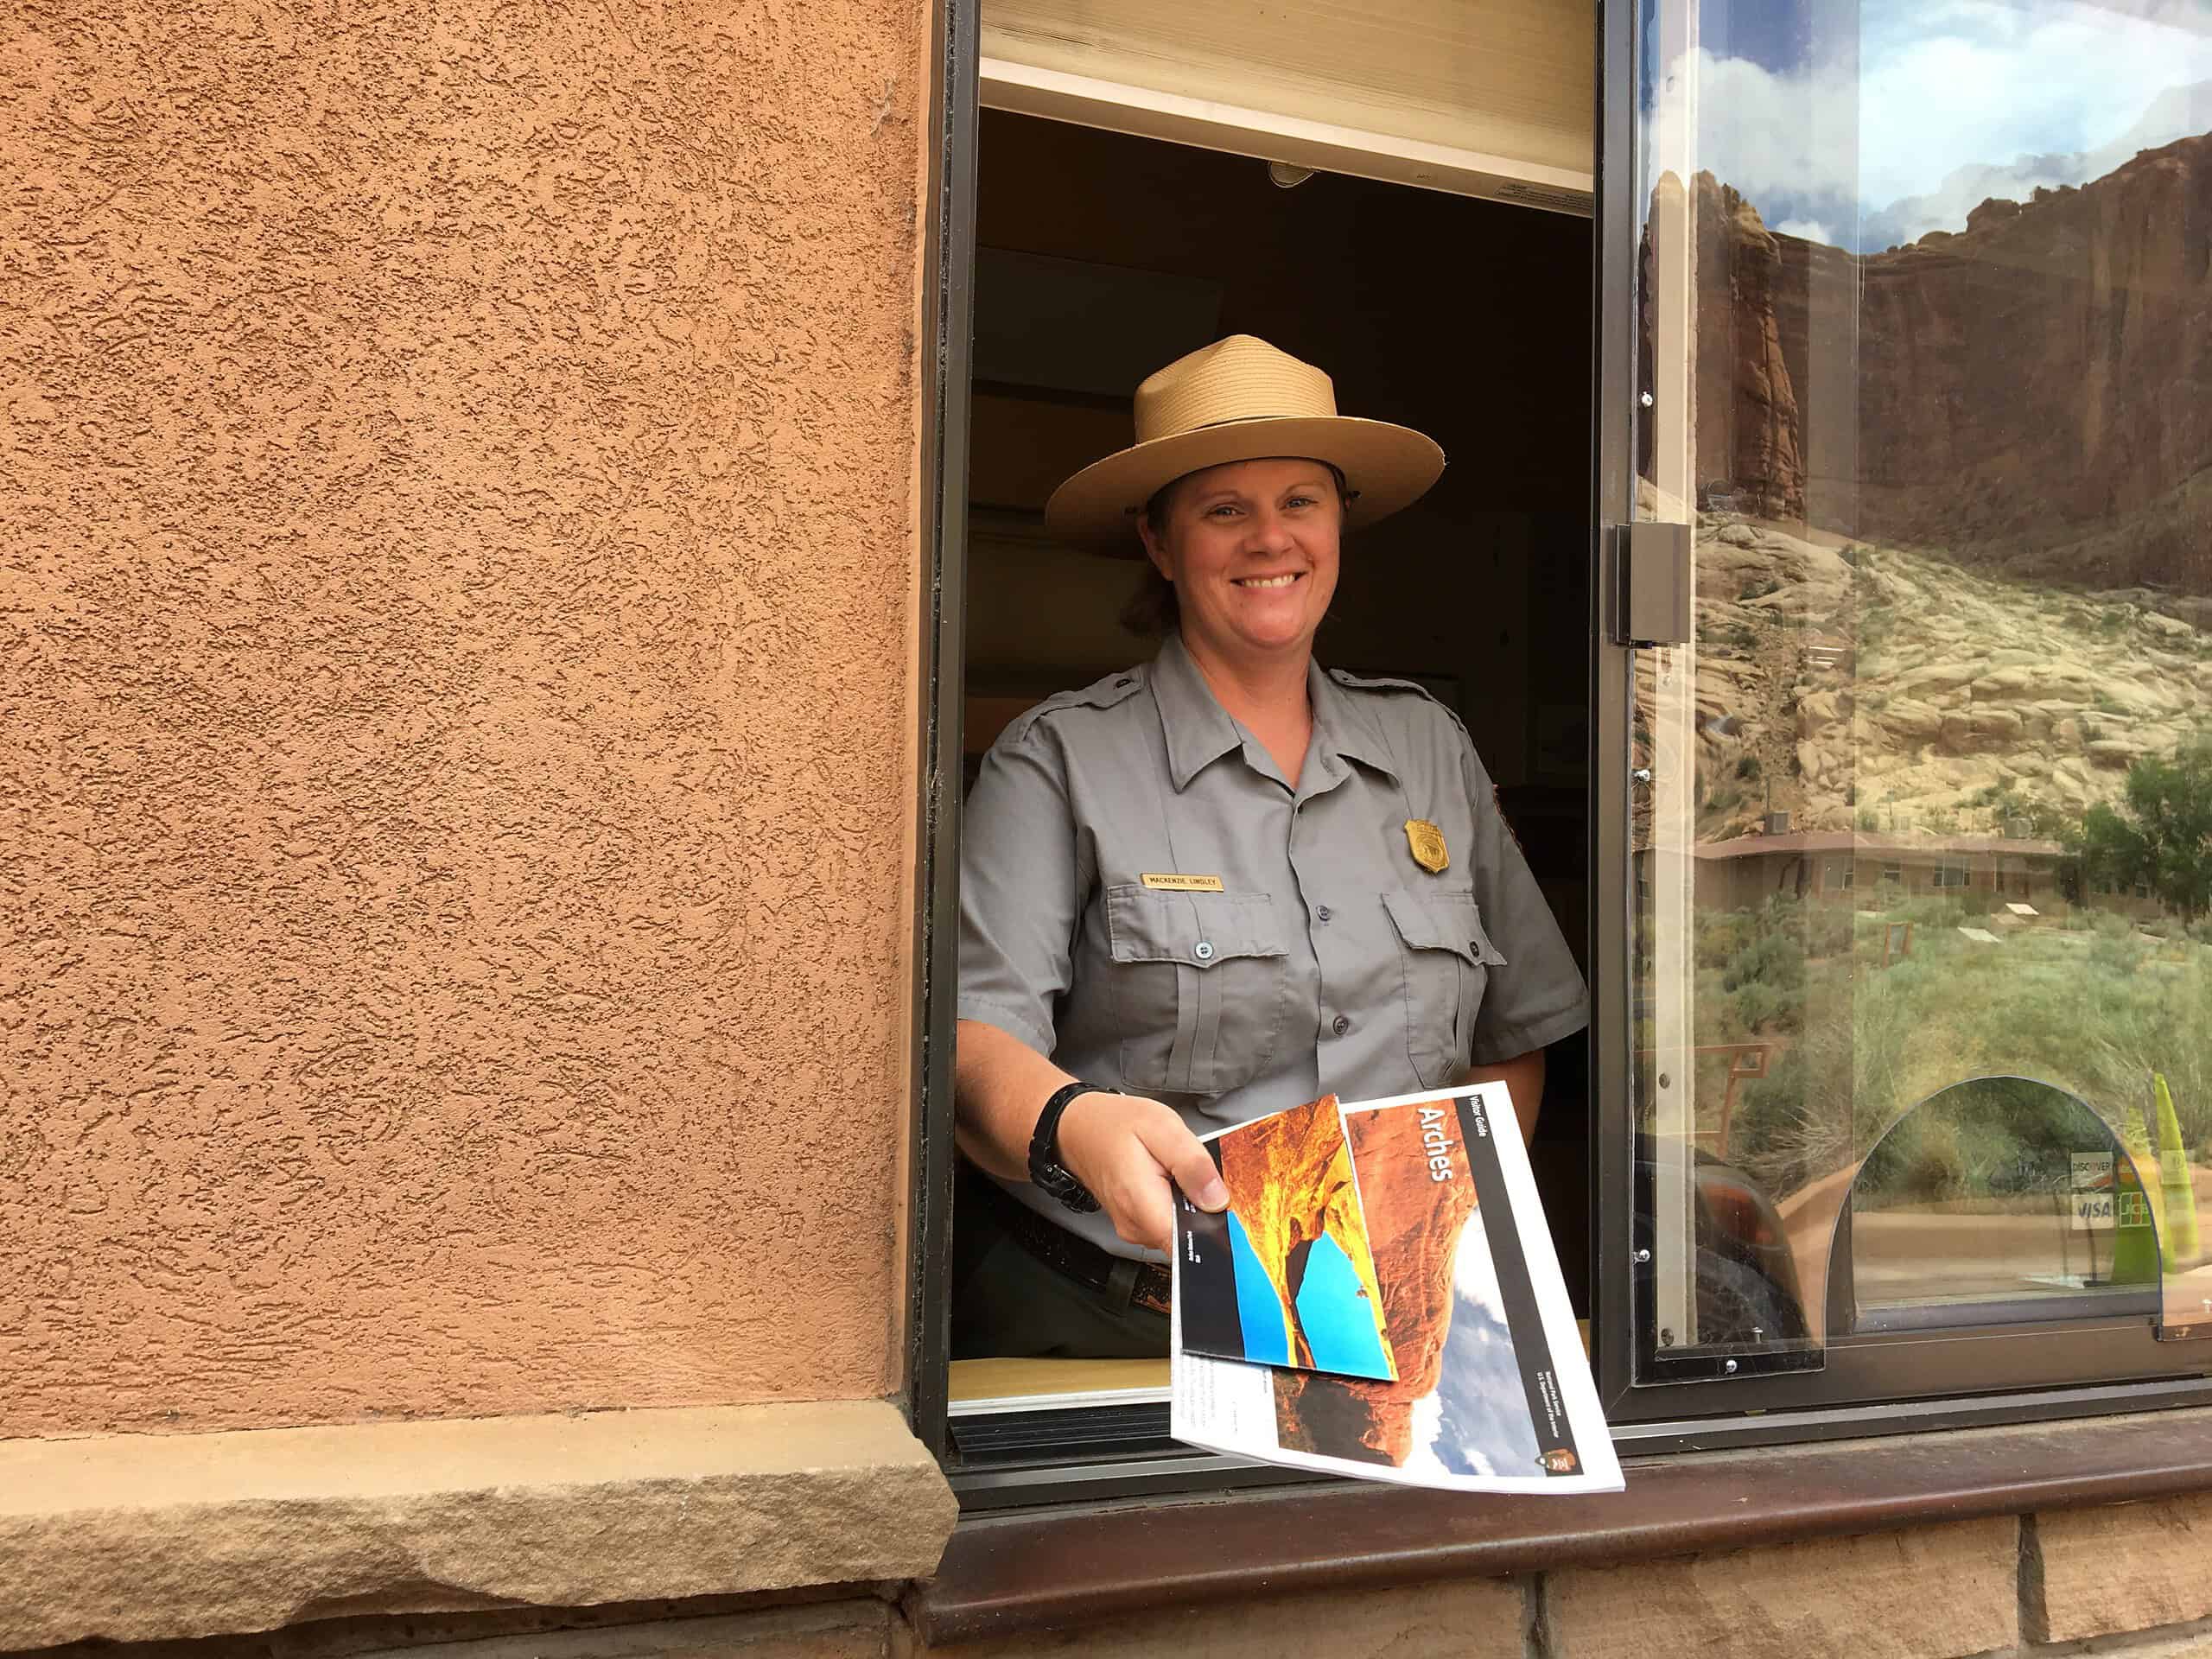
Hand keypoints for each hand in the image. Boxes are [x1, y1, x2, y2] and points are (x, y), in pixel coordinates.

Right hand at [1054, 1092, 1228, 1253]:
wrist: (1079, 1128)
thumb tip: (1218, 1200)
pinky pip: (1167, 1222)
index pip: (1189, 1243)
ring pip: (1179, 1228)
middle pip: (1188, 1235)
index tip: (1225, 1208)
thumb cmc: (1115, 1125)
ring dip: (1188, 1204)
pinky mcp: (1135, 1224)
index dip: (1213, 1228)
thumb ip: (1192, 1164)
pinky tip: (1168, 1179)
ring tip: (1177, 1172)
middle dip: (1202, 1208)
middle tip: (1196, 1174)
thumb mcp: (1162, 1128)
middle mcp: (1137, 1227)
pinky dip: (1175, 1203)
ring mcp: (1134, 1229)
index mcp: (1143, 1205)